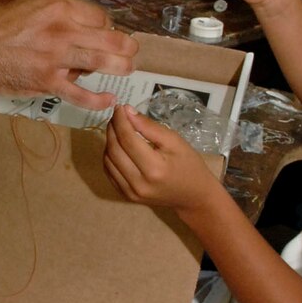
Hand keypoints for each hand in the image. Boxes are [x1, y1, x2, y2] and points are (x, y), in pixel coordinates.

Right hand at [0, 0, 136, 110]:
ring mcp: (56, 59)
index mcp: (57, 7)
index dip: (107, 24)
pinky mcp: (47, 83)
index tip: (107, 31)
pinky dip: (97, 99)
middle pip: (108, 38)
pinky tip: (109, 99)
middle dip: (126, 45)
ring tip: (129, 68)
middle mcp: (62, 31)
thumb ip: (52, 1)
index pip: (97, 16)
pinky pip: (79, 94)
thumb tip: (73, 7)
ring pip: (100, 63)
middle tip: (132, 49)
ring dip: (120, 66)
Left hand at [103, 106, 219, 216]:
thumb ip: (149, 126)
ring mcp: (131, 192)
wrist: (193, 195)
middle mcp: (139, 183)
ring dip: (109, 142)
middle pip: (114, 150)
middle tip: (117, 116)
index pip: (127, 139)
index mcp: (154, 168)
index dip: (120, 120)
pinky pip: (110, 172)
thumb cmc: (188, 165)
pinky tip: (118, 146)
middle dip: (112, 129)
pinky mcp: (127, 196)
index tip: (119, 107)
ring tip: (118, 129)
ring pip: (108, 161)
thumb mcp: (174, 141)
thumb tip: (127, 111)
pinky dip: (110, 156)